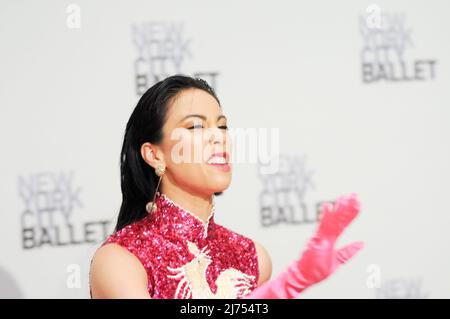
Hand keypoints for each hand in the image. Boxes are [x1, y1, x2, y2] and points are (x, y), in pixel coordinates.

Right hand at [244, 193, 363, 298]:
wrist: (302, 276)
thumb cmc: (316, 270)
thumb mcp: (337, 261)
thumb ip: (348, 252)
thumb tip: (361, 244)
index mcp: (329, 238)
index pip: (342, 223)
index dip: (350, 213)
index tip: (356, 202)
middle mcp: (324, 235)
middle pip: (338, 218)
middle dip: (347, 207)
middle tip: (355, 195)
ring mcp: (320, 237)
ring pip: (332, 220)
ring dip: (340, 209)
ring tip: (348, 198)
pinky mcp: (316, 241)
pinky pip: (322, 227)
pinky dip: (326, 217)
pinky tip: (328, 206)